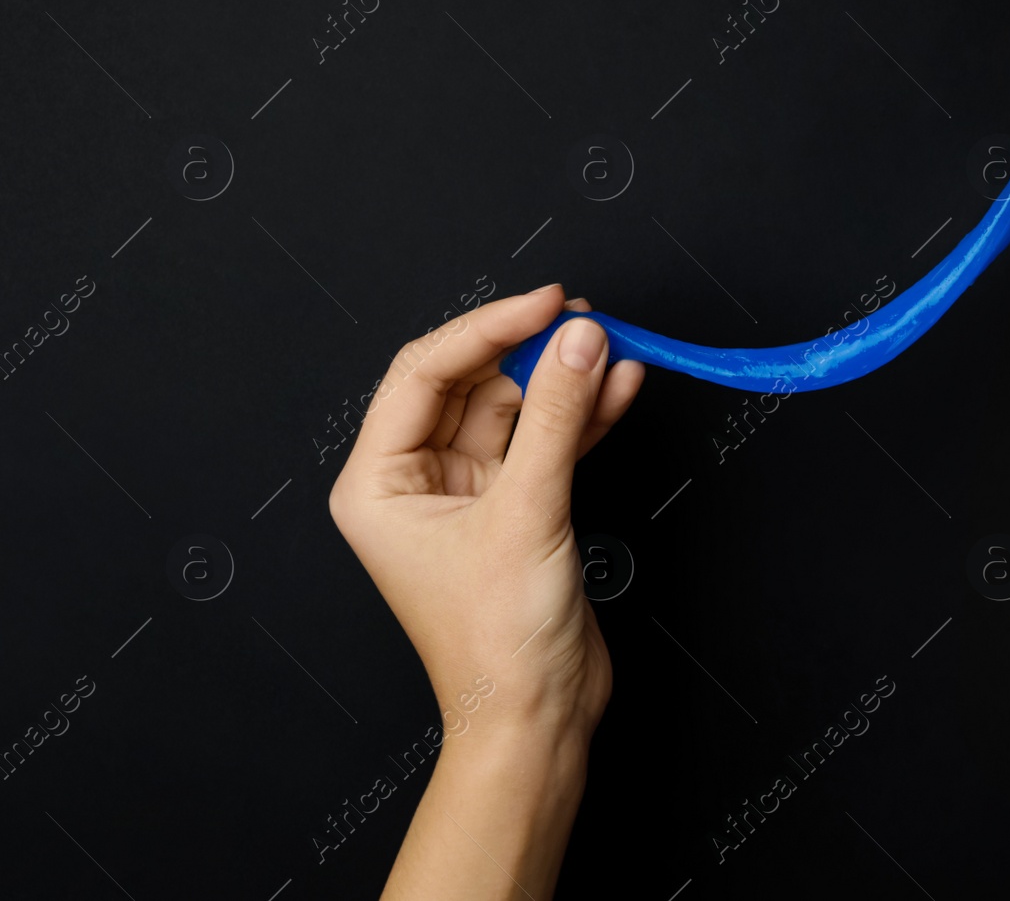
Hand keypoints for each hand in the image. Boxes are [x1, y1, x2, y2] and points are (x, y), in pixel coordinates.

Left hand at [328, 285, 644, 739]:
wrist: (536, 720)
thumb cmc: (496, 646)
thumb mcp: (527, 513)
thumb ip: (559, 418)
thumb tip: (581, 343)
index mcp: (378, 482)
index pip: (426, 371)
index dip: (489, 327)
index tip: (548, 304)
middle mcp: (416, 481)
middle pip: (473, 383)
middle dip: (532, 351)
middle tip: (587, 323)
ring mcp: (469, 494)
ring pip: (517, 409)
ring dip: (566, 380)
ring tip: (614, 347)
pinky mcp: (517, 509)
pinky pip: (548, 443)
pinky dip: (584, 416)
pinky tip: (618, 388)